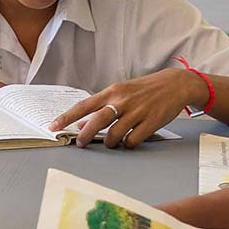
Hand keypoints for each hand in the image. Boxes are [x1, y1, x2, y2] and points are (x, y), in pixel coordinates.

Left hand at [52, 68, 202, 147]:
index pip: (84, 105)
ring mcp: (137, 112)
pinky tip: (130, 140)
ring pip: (114, 135)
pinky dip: (128, 144)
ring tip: (112, 141)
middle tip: (81, 143)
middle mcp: (123, 101)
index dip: (67, 117)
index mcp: (112, 92)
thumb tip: (84, 123)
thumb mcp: (122, 93)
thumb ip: (103, 107)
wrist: (175, 84)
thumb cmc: (145, 89)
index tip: (53, 126)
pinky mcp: (151, 122)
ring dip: (110, 142)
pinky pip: (132, 141)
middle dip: (85, 135)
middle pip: (97, 121)